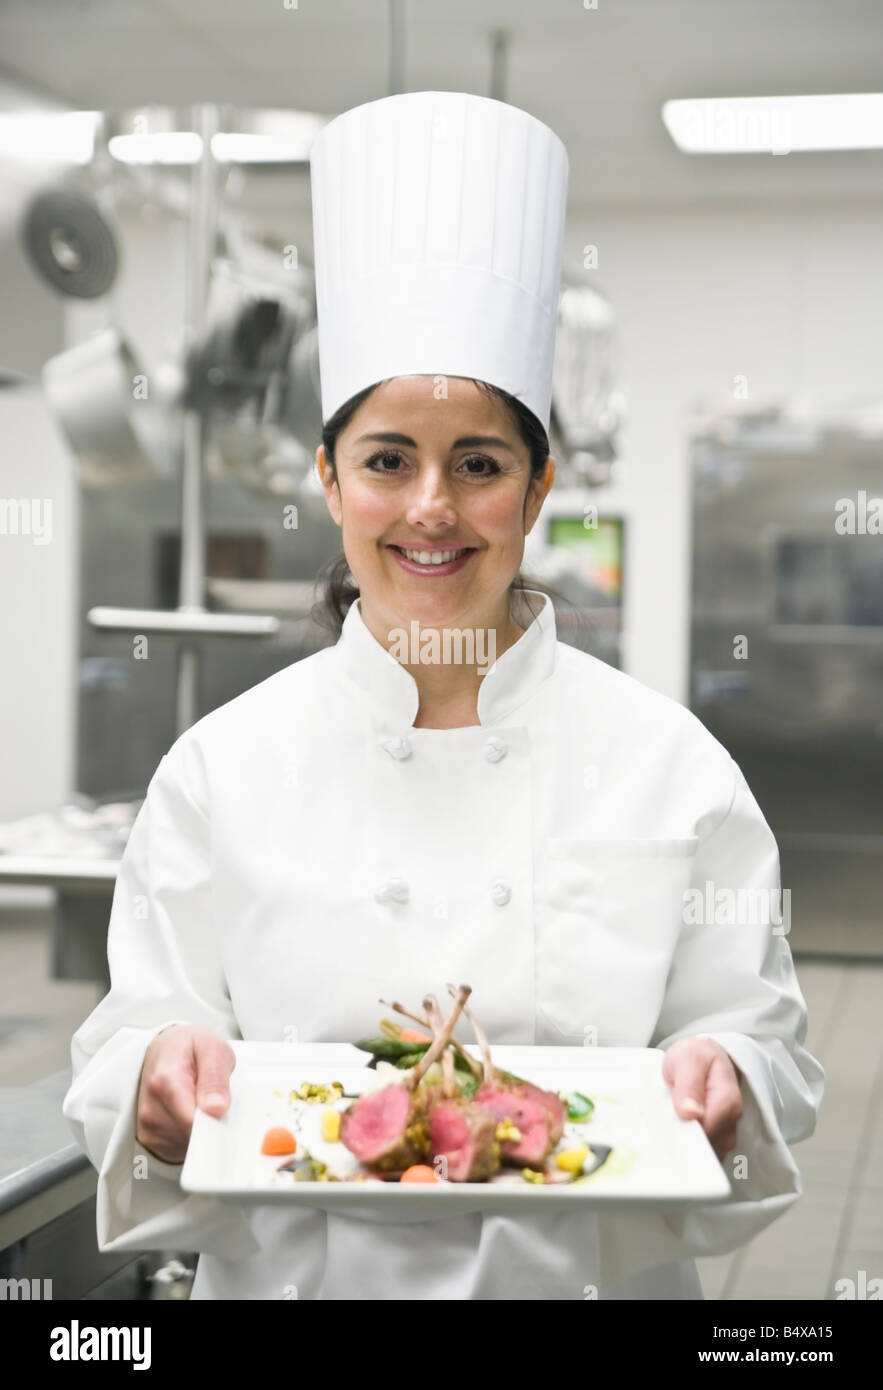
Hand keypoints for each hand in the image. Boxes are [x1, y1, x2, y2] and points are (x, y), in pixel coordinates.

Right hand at [135, 1024, 235, 1164]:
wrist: (163, 1050)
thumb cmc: (187, 1048)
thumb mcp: (212, 1048)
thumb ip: (215, 1077)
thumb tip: (217, 1109)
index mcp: (165, 1082)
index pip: (193, 1123)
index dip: (215, 1124)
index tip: (226, 1117)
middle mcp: (151, 1109)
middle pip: (191, 1137)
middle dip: (210, 1125)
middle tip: (214, 1101)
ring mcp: (148, 1127)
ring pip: (186, 1146)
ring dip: (201, 1132)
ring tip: (200, 1104)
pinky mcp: (149, 1139)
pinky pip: (178, 1150)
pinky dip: (190, 1137)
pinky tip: (191, 1115)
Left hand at [662, 1036, 743, 1161]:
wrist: (705, 1056)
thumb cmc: (697, 1056)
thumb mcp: (689, 1059)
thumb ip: (689, 1084)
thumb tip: (690, 1113)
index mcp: (727, 1102)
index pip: (706, 1132)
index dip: (684, 1134)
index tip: (665, 1130)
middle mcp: (730, 1122)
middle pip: (705, 1148)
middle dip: (682, 1142)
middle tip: (661, 1128)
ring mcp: (725, 1133)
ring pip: (702, 1153)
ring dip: (683, 1145)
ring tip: (667, 1126)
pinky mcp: (716, 1139)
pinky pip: (700, 1152)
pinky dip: (686, 1146)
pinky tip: (674, 1132)